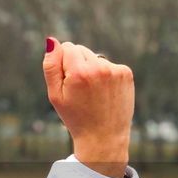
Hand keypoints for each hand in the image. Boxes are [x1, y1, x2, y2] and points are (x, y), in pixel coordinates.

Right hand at [42, 39, 133, 177]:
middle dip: (76, 64)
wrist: (103, 137)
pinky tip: (103, 93)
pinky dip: (105, 75)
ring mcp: (115, 70)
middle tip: (79, 90)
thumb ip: (51, 66)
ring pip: (95, 57)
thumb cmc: (75, 117)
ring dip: (91, 70)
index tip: (67, 82)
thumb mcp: (55, 95)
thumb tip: (52, 41)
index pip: (67, 46)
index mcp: (79, 72)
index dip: (63, 63)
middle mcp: (99, 67)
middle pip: (81, 50)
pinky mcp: (126, 73)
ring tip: (92, 93)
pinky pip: (108, 65)